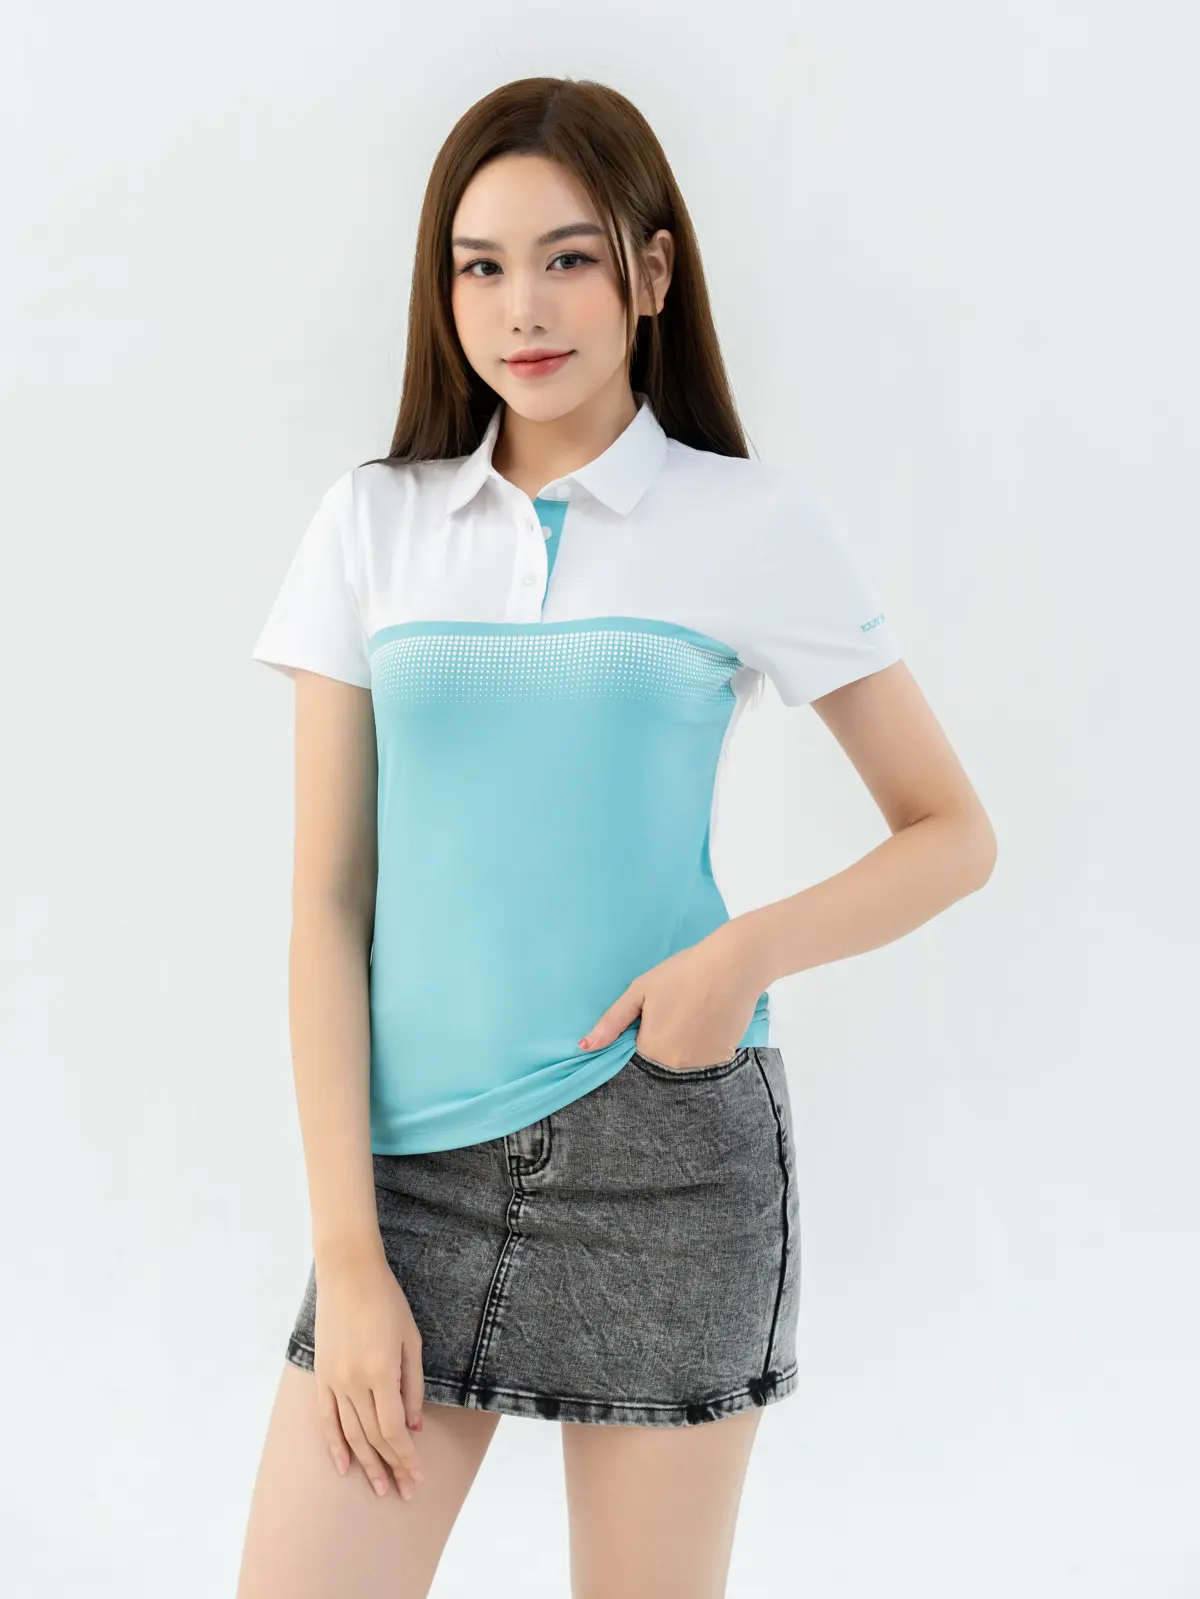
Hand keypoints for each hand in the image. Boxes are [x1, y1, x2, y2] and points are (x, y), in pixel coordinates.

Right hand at [312, 1244, 425, 1499]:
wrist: (348, 1273)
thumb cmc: (387, 1301)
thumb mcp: (411, 1340)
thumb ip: (413, 1385)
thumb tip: (415, 1426)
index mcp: (381, 1372)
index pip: (394, 1429)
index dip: (406, 1456)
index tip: (417, 1476)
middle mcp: (354, 1381)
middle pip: (373, 1437)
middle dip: (390, 1467)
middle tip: (403, 1491)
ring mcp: (334, 1380)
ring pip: (350, 1433)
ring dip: (365, 1464)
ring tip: (379, 1487)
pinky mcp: (321, 1375)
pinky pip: (326, 1418)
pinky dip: (334, 1444)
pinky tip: (342, 1466)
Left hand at [577, 922, 763, 1069]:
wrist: (733, 965)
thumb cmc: (683, 972)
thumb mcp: (640, 991)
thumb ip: (612, 1022)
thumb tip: (584, 1047)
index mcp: (651, 1049)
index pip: (636, 1055)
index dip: (643, 1035)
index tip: (654, 1017)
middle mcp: (675, 1065)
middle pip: (659, 1061)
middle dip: (663, 1041)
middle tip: (677, 1011)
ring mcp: (701, 1064)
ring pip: (682, 1062)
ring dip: (683, 1045)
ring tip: (693, 1014)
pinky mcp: (723, 1059)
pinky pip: (704, 1060)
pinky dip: (703, 1046)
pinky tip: (708, 1020)